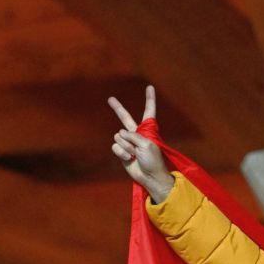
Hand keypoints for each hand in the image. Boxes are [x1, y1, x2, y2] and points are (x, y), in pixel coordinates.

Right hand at [108, 85, 173, 202]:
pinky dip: (121, 152)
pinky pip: (115, 146)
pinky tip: (129, 158)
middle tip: (110, 98)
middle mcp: (137, 134)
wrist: (150, 177)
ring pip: (119, 136)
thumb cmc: (153, 160)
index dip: (149, 99)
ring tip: (135, 154)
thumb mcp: (146, 143)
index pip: (148, 111)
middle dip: (117, 108)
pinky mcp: (122, 151)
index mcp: (148, 129)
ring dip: (126, 146)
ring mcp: (128, 142)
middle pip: (125, 118)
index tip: (149, 87)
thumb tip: (120, 134)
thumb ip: (133, 135)